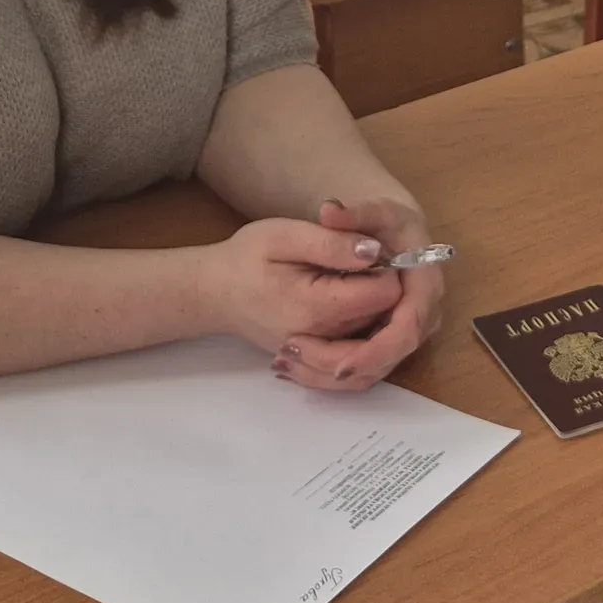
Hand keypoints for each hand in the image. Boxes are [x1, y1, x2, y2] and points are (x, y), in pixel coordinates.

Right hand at [208, 216, 405, 370]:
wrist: (215, 294)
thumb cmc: (247, 258)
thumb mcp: (284, 235)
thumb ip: (331, 243)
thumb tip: (375, 249)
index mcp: (318, 306)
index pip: (385, 293)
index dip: (386, 266)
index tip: (364, 251)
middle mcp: (325, 340)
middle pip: (386, 319)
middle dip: (382, 291)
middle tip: (354, 265)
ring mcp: (323, 356)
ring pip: (378, 344)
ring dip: (379, 315)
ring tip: (352, 284)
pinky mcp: (320, 362)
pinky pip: (358, 366)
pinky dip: (368, 341)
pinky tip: (354, 313)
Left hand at [274, 198, 445, 391]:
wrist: (394, 233)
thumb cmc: (386, 222)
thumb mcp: (373, 210)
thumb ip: (353, 212)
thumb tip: (329, 212)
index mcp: (424, 286)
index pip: (407, 330)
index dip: (375, 352)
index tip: (338, 366)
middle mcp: (422, 316)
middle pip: (388, 358)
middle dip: (342, 366)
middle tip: (292, 356)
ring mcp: (406, 331)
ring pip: (374, 370)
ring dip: (328, 373)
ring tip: (283, 361)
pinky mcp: (388, 341)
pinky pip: (364, 369)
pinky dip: (327, 371)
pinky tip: (292, 363)